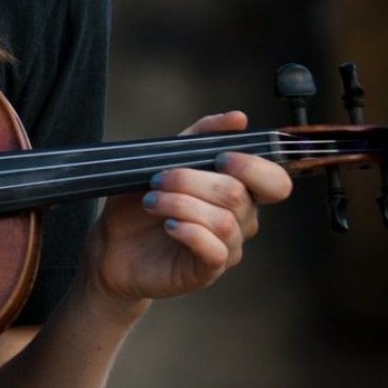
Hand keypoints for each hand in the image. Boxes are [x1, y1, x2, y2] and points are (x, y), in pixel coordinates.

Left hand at [83, 110, 293, 309]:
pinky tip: (168, 226)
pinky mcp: (207, 269)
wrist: (112, 245)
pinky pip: (214, 249)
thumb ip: (199, 137)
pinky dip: (190, 232)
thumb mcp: (162, 161)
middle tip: (158, 180)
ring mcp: (227, 247)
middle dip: (192, 180)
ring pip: (223, 221)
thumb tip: (239, 118)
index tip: (218, 158)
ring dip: (181, 204)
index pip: (275, 182)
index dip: (254, 168)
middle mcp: (241, 220)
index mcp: (238, 192)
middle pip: (237, 195)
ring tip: (151, 202)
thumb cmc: (140, 203)